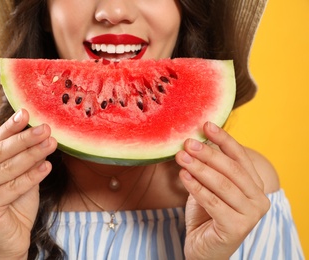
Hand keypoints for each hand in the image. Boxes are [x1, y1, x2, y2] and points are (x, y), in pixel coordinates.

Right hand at [0, 109, 56, 258]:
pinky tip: (48, 166)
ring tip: (51, 143)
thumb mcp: (23, 176)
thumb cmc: (17, 205)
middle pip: (2, 152)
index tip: (27, 112)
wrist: (11, 238)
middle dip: (26, 138)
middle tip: (46, 128)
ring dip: (32, 154)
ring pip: (8, 168)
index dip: (12, 126)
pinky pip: (13, 187)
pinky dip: (32, 176)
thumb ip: (27, 159)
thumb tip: (43, 135)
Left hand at [175, 122, 269, 259]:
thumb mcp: (209, 186)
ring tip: (181, 156)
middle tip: (188, 142)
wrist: (204, 248)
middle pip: (232, 169)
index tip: (206, 125)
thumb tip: (196, 140)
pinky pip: (213, 202)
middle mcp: (259, 199)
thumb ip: (210, 168)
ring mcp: (250, 215)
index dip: (224, 139)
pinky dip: (196, 187)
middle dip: (208, 154)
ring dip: (199, 168)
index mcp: (255, 185)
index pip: (240, 157)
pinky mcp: (236, 228)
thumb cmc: (207, 214)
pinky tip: (183, 176)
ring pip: (222, 185)